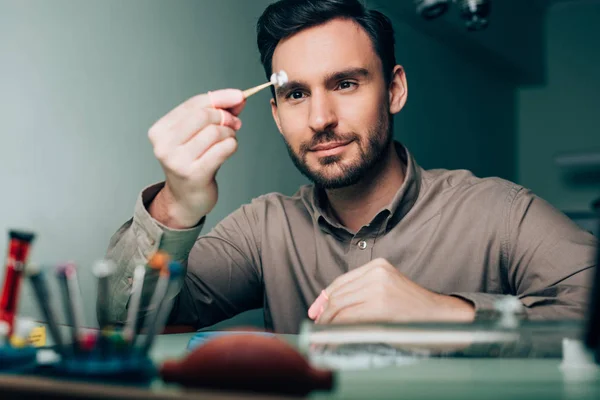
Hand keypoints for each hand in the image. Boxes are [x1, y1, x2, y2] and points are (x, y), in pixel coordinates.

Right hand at [148, 89, 245, 228]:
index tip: (239, 96)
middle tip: (235, 123)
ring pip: (215, 132)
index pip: (193, 104)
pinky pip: (223, 148)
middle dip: (225, 116)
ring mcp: (178, 161)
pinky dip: (232, 145)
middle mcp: (164, 145)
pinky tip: (229, 149)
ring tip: (229, 139)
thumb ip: (216, 113)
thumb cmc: (194, 162)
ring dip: (230, 132)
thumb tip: (238, 98)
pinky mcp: (195, 174)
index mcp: (160, 131)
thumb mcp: (198, 135)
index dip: (219, 97)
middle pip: (204, 116)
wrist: (186, 198)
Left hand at [313, 258, 474, 323]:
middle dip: (323, 314)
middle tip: (317, 330)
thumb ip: (361, 294)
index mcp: (378, 266)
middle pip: (338, 294)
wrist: (442, 317)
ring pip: (341, 306)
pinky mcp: (381, 305)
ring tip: (323, 337)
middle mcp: (376, 272)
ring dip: (328, 324)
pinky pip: (350, 318)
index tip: (315, 312)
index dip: (324, 299)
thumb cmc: (414, 310)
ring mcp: (379, 287)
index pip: (341, 282)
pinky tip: (334, 338)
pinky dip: (338, 330)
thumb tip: (327, 307)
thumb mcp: (387, 292)